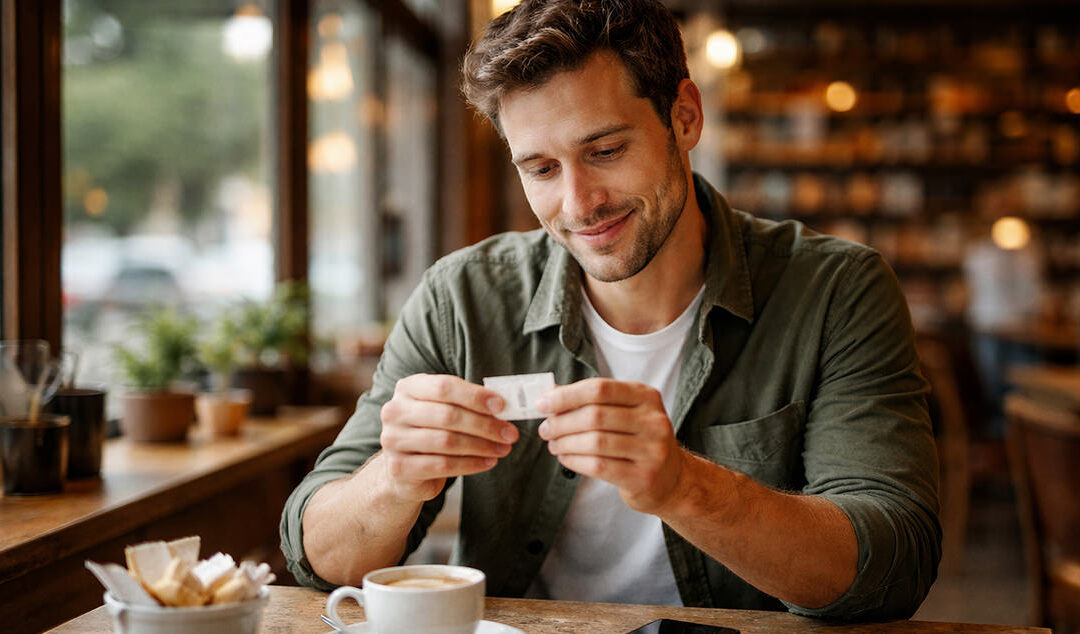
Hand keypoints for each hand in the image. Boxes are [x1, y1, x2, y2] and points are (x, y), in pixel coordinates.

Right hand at [378, 374, 518, 501]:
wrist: (405, 469)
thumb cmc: (431, 431)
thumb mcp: (444, 409)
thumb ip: (467, 403)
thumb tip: (503, 406)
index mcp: (408, 388)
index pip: (444, 386)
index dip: (475, 396)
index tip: (502, 405)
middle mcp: (395, 411)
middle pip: (448, 415)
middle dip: (485, 425)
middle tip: (510, 433)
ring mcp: (393, 440)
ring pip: (447, 441)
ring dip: (482, 446)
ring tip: (503, 448)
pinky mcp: (399, 467)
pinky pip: (443, 465)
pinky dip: (471, 464)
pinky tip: (488, 462)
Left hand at [536, 378, 686, 513]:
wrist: (670, 478)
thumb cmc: (638, 440)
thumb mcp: (624, 412)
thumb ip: (592, 402)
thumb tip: (550, 396)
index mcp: (646, 396)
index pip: (599, 388)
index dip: (566, 396)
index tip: (542, 403)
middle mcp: (653, 420)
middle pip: (595, 416)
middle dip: (561, 422)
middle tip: (545, 429)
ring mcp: (652, 450)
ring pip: (595, 442)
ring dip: (565, 443)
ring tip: (553, 444)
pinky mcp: (643, 477)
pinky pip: (599, 466)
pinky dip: (575, 461)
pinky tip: (566, 458)